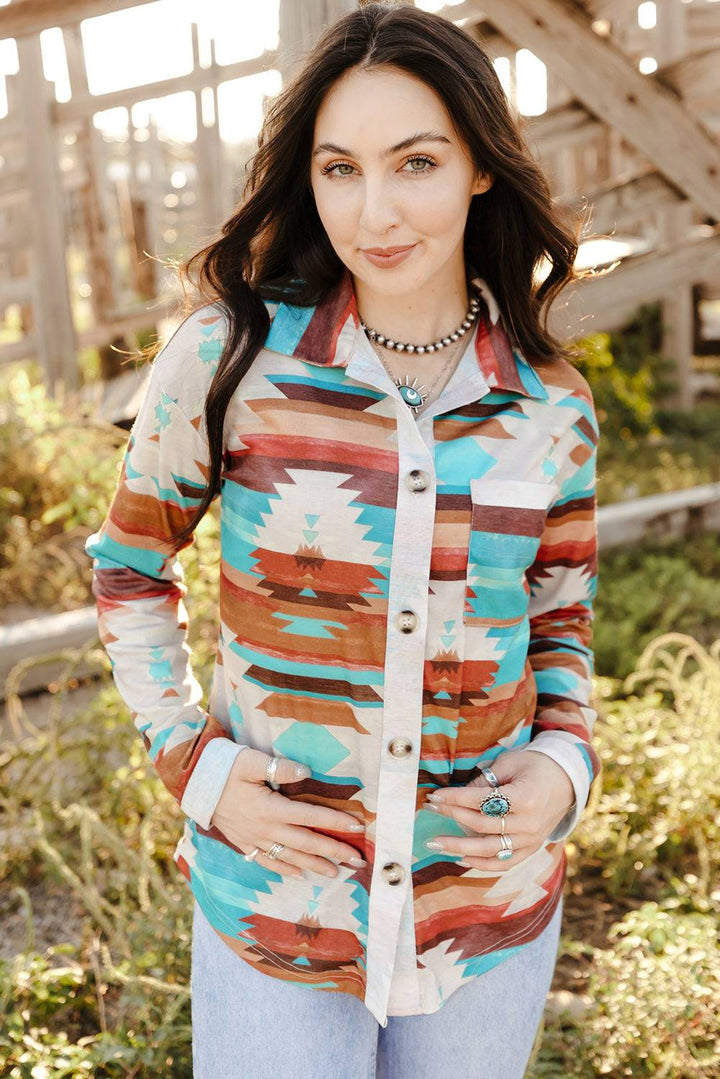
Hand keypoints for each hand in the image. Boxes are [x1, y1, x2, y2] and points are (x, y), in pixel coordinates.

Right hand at [210, 749, 366, 878]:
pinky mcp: (244, 843)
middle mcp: (265, 828)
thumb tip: (306, 772)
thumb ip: (279, 768)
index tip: (357, 826)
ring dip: (315, 866)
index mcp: (270, 808)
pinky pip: (268, 862)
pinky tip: (299, 875)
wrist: (194, 783)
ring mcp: (254, 839)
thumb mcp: (251, 761)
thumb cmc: (225, 767)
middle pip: (306, 843)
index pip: (310, 816)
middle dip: (334, 851)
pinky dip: (285, 870)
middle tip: (357, 860)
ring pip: (290, 857)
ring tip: (336, 873)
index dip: (335, 821)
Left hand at [421, 749, 574, 869]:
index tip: (434, 796)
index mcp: (525, 798)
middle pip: (481, 825)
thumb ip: (485, 780)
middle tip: (429, 811)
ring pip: (489, 849)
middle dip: (451, 817)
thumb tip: (458, 795)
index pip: (481, 801)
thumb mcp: (511, 763)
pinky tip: (460, 858)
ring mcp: (531, 840)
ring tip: (434, 843)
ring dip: (458, 847)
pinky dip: (481, 863)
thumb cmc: (536, 766)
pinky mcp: (531, 848)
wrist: (567, 780)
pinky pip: (504, 862)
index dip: (455, 799)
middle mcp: (529, 823)